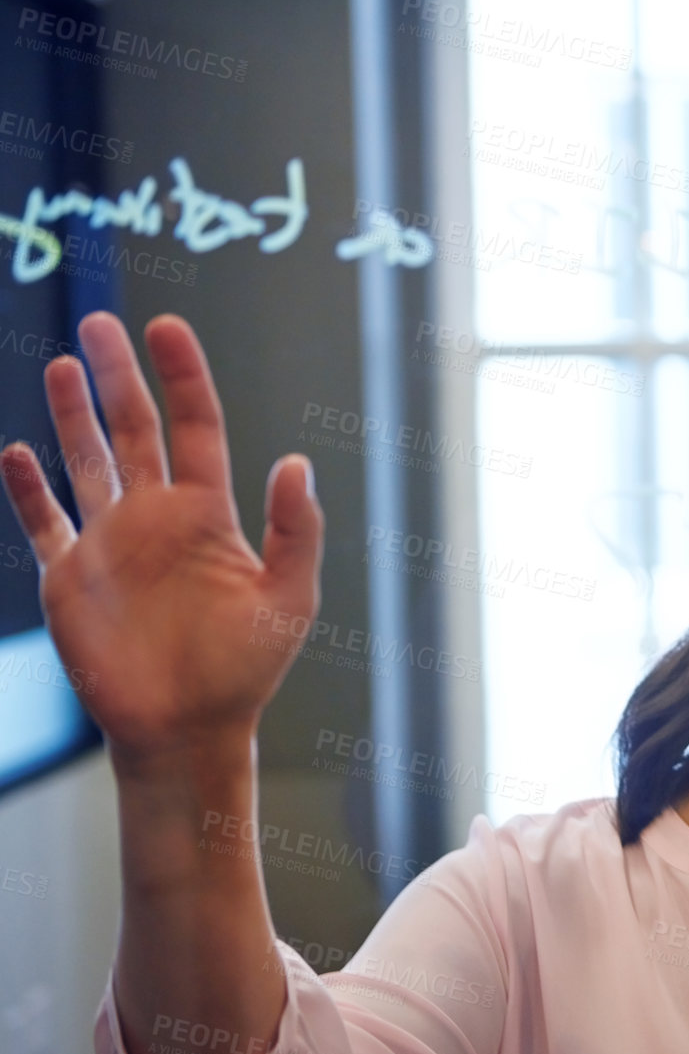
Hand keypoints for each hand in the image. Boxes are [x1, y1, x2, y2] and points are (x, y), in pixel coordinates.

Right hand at [0, 312, 323, 778]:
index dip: (183, 376)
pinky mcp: (70, 580)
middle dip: (118, 376)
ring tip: (61, 364)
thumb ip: (295, 531)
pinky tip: (15, 453)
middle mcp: (157, 519)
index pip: (196, 427)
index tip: (166, 328)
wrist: (188, 730)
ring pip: (88, 463)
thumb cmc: (246, 670)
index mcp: (209, 515)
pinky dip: (28, 491)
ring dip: (72, 416)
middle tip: (100, 323)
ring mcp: (110, 545)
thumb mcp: (288, 599)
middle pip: (134, 429)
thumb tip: (295, 462)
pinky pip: (44, 523)